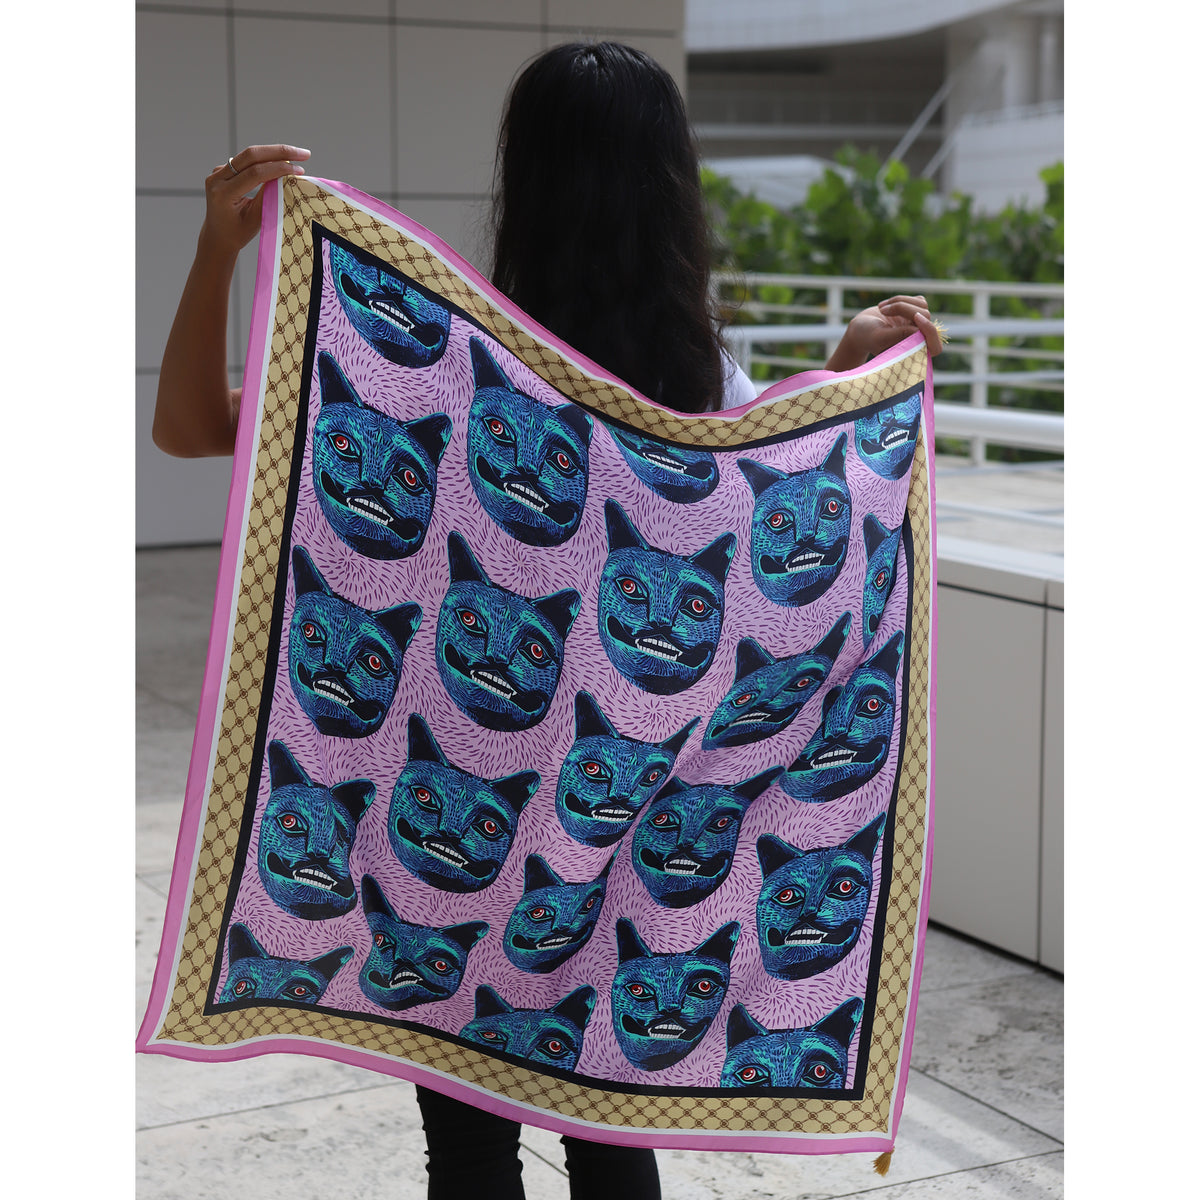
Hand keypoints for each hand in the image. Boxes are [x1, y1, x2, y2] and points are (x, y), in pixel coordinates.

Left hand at [200, 144, 310, 256]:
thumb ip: (268, 197)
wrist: (218, 236)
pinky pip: (247, 160)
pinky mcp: (224, 169)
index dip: (279, 169)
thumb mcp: (255, 219)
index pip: (254, 173)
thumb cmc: (237, 233)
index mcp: (223, 193)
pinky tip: (281, 161)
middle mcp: (217, 178)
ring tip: (296, 156)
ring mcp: (219, 171)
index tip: (299, 170)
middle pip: (250, 155)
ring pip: (249, 154)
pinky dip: (265, 159)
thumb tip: (285, 177)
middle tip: (303, 154)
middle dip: (279, 152)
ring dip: (274, 153)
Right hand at [825, 295, 943, 370]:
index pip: (935, 347)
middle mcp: (920, 339)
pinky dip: (901, 299)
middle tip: (883, 311)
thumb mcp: (879, 338)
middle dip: (904, 309)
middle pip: (925, 317)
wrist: (859, 328)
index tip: (916, 318)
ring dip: (900, 302)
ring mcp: (919, 324)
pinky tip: (886, 306)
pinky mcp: (915, 311)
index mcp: (914, 353)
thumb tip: (919, 329)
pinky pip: (918, 300)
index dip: (930, 332)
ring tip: (882, 308)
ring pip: (922, 306)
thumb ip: (899, 335)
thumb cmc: (866, 337)